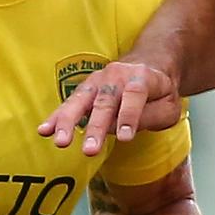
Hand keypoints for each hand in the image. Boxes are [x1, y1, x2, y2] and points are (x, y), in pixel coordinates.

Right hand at [39, 60, 181, 149]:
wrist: (148, 64)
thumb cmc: (160, 92)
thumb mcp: (170, 107)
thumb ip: (151, 118)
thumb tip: (122, 131)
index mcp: (142, 76)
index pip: (135, 95)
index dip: (129, 116)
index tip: (125, 138)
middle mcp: (117, 75)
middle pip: (105, 101)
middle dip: (96, 127)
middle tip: (89, 150)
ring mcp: (98, 81)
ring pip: (82, 100)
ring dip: (69, 122)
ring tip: (60, 141)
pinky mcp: (86, 89)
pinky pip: (69, 103)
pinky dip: (56, 117)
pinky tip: (44, 131)